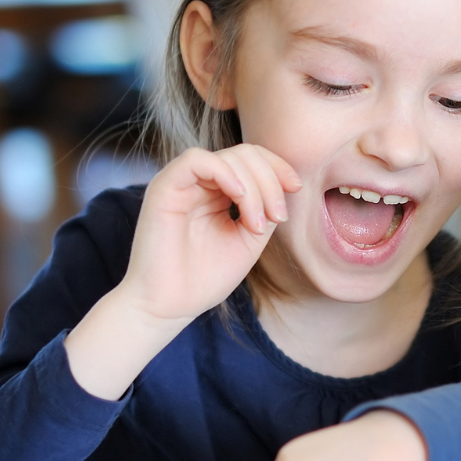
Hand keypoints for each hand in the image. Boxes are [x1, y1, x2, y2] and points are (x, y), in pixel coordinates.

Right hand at [64, 146, 300, 399]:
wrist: (169, 307)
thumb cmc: (204, 278)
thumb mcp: (248, 240)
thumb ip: (264, 209)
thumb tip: (284, 185)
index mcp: (218, 191)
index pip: (252, 159)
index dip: (278, 166)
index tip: (296, 188)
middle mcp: (199, 182)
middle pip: (245, 154)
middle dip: (270, 181)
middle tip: (277, 217)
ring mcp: (181, 182)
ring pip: (227, 157)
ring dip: (254, 187)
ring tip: (256, 225)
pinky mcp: (163, 187)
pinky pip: (196, 160)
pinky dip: (225, 173)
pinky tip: (238, 197)